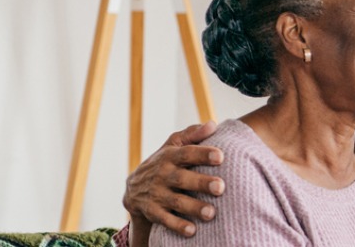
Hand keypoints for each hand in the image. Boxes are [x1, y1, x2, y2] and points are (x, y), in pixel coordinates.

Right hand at [122, 122, 223, 236]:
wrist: (133, 190)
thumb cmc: (165, 164)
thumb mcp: (173, 146)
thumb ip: (192, 135)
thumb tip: (213, 124)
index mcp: (169, 156)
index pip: (186, 153)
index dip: (202, 154)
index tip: (221, 156)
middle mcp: (162, 175)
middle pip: (182, 178)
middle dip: (201, 183)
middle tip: (221, 187)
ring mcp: (156, 194)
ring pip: (176, 201)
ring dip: (193, 207)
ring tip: (211, 213)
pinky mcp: (152, 211)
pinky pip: (165, 220)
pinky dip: (177, 226)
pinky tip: (192, 230)